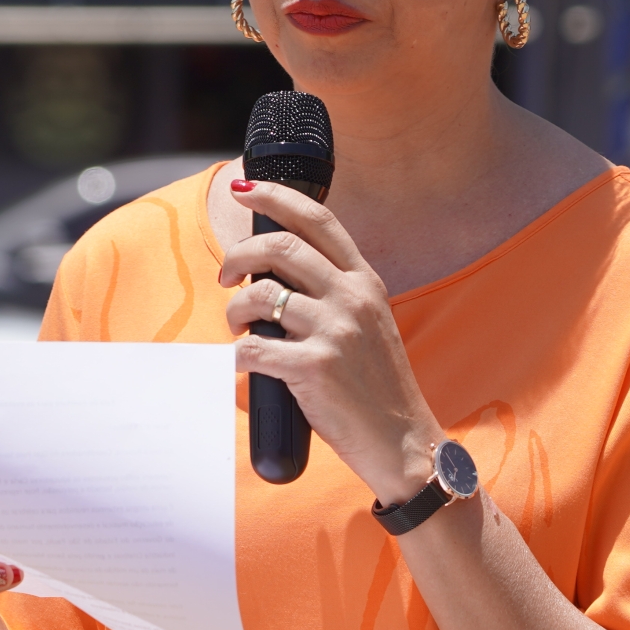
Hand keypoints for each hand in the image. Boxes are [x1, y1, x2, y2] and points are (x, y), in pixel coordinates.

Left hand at [219, 180, 443, 505]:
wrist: (403, 443)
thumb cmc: (375, 388)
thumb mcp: (368, 325)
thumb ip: (334, 294)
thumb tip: (273, 275)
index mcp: (365, 281)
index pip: (318, 219)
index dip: (274, 196)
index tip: (242, 186)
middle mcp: (352, 297)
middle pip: (279, 247)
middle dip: (238, 255)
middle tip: (226, 277)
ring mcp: (335, 331)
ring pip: (258, 295)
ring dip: (234, 310)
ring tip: (237, 328)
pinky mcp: (315, 367)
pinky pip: (252, 348)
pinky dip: (237, 356)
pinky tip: (244, 365)